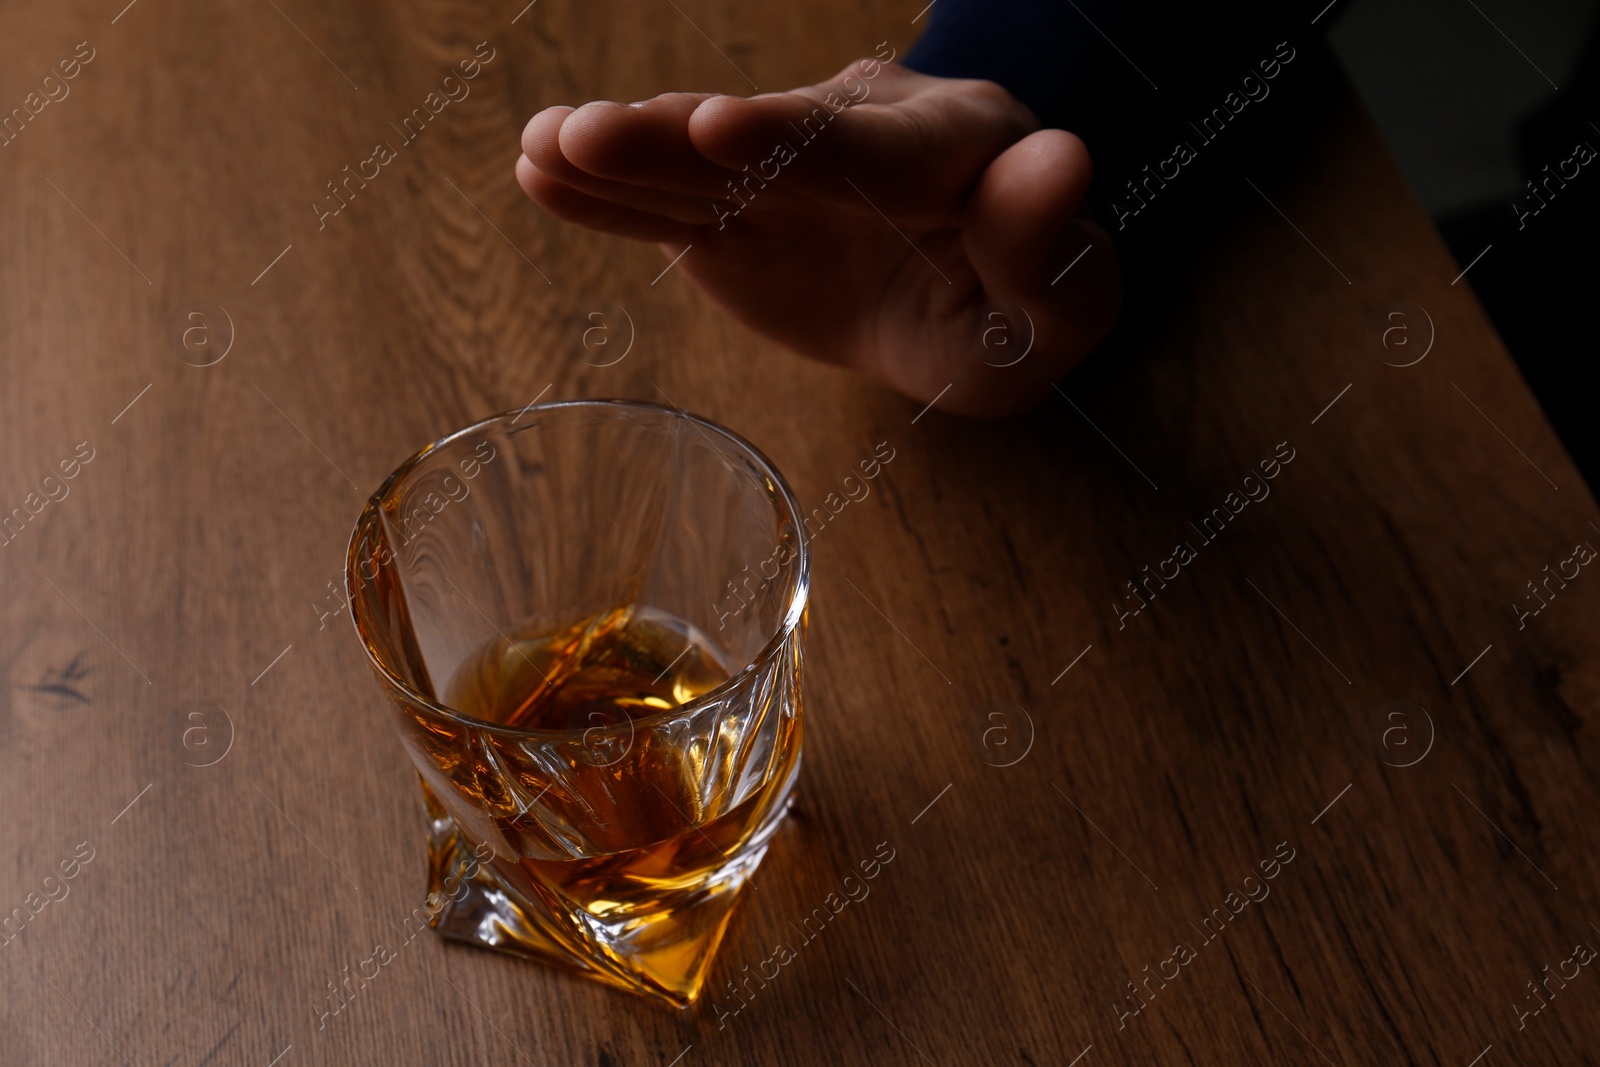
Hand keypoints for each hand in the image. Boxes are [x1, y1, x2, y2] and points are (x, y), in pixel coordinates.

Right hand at [516, 59, 1120, 414]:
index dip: (794, 142)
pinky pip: (671, 204)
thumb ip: (1053, 251)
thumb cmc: (1019, 319)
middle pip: (764, 141)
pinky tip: (541, 170)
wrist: (963, 307)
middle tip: (587, 134)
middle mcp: (862, 131)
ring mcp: (789, 165)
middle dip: (673, 140)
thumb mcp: (1058, 316)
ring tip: (541, 145)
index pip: (871, 149)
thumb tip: (1058, 161)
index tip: (718, 129)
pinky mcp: (737, 206)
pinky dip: (610, 194)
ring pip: (701, 163)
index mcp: (955, 146)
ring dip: (622, 154)